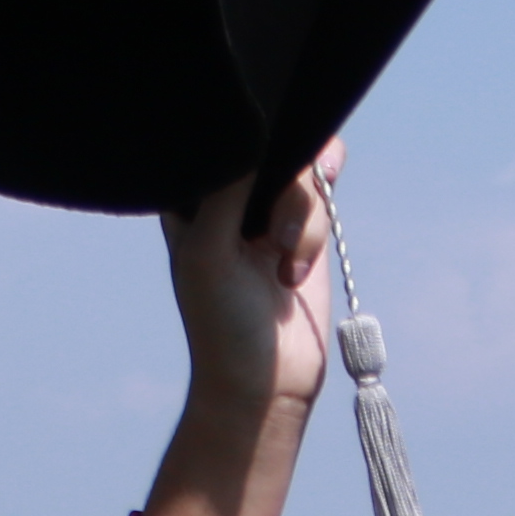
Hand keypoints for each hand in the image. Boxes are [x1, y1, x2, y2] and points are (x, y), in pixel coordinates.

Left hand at [137, 144, 337, 515]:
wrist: (265, 382)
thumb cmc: (220, 322)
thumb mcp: (208, 250)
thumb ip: (227, 190)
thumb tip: (254, 133)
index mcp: (192, 196)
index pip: (221, 139)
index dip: (247, 139)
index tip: (256, 177)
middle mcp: (230, 196)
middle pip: (272, 144)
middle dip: (287, 185)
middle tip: (278, 234)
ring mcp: (269, 210)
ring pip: (303, 170)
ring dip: (304, 218)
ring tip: (287, 267)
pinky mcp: (305, 228)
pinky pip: (323, 193)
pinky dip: (320, 221)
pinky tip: (300, 262)